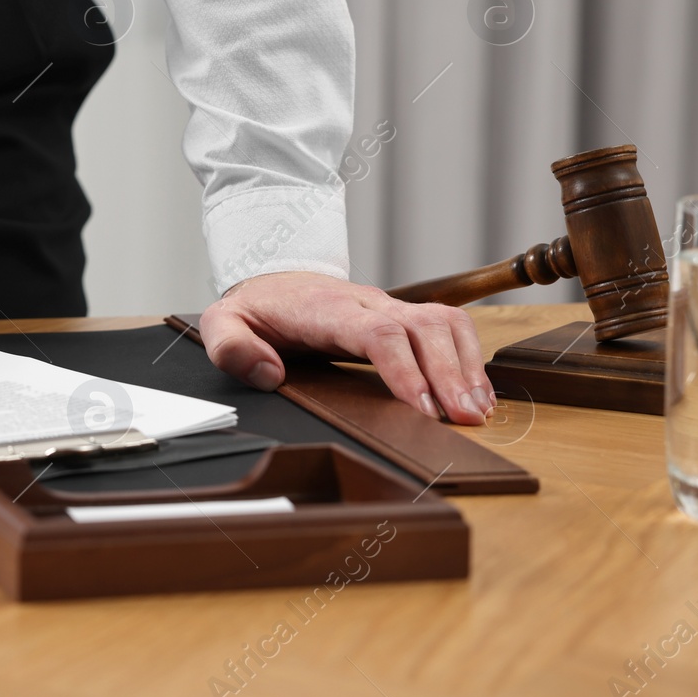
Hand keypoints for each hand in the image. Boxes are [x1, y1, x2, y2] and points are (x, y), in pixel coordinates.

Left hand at [199, 271, 493, 424]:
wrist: (270, 277)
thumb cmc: (254, 308)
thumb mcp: (222, 324)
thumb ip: (232, 348)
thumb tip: (267, 372)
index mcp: (326, 308)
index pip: (378, 332)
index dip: (405, 369)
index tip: (423, 407)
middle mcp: (365, 302)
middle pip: (423, 326)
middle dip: (449, 373)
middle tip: (463, 419)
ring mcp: (387, 306)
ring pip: (443, 321)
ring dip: (466, 365)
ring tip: (476, 410)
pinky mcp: (400, 315)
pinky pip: (446, 325)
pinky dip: (468, 356)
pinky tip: (474, 392)